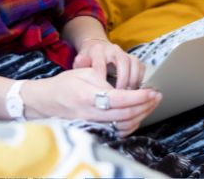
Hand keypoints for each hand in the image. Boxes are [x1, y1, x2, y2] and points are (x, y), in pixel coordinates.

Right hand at [24, 67, 161, 136]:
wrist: (46, 101)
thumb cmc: (65, 83)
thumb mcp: (83, 73)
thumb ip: (103, 80)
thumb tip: (125, 87)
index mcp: (88, 96)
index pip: (120, 99)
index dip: (139, 96)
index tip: (152, 91)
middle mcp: (91, 113)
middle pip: (125, 114)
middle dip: (145, 106)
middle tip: (157, 96)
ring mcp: (93, 124)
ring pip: (123, 125)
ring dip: (141, 115)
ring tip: (151, 104)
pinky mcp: (95, 129)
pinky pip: (117, 130)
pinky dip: (132, 123)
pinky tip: (139, 113)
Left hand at [73, 38, 145, 89]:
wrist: (96, 49)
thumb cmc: (88, 60)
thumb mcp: (80, 62)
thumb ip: (80, 64)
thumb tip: (81, 62)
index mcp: (99, 49)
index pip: (101, 62)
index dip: (102, 77)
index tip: (102, 91)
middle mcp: (114, 49)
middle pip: (123, 61)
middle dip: (123, 79)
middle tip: (120, 95)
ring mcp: (125, 53)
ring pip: (134, 63)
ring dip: (133, 80)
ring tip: (128, 95)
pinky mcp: (133, 59)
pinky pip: (141, 67)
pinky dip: (139, 79)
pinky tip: (134, 91)